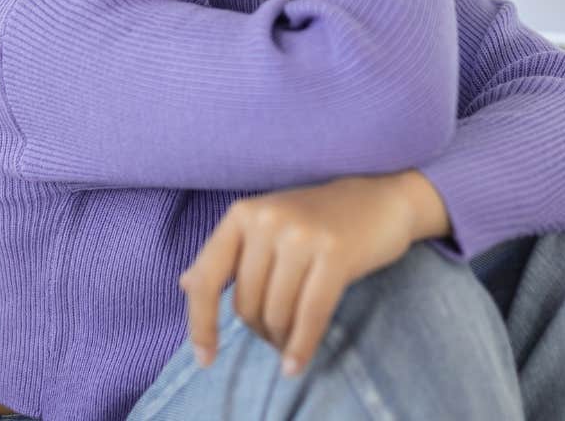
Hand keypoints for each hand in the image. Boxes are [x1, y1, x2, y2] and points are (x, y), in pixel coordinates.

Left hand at [178, 174, 415, 376]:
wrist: (380, 198)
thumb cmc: (318, 218)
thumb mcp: (267, 225)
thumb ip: (227, 254)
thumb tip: (184, 283)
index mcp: (244, 213)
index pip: (207, 277)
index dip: (201, 323)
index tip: (205, 358)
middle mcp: (268, 219)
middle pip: (246, 304)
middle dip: (258, 329)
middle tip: (276, 332)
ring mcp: (301, 235)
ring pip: (276, 313)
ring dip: (281, 339)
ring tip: (291, 339)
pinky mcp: (335, 253)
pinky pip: (309, 316)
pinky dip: (301, 347)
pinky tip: (295, 365)